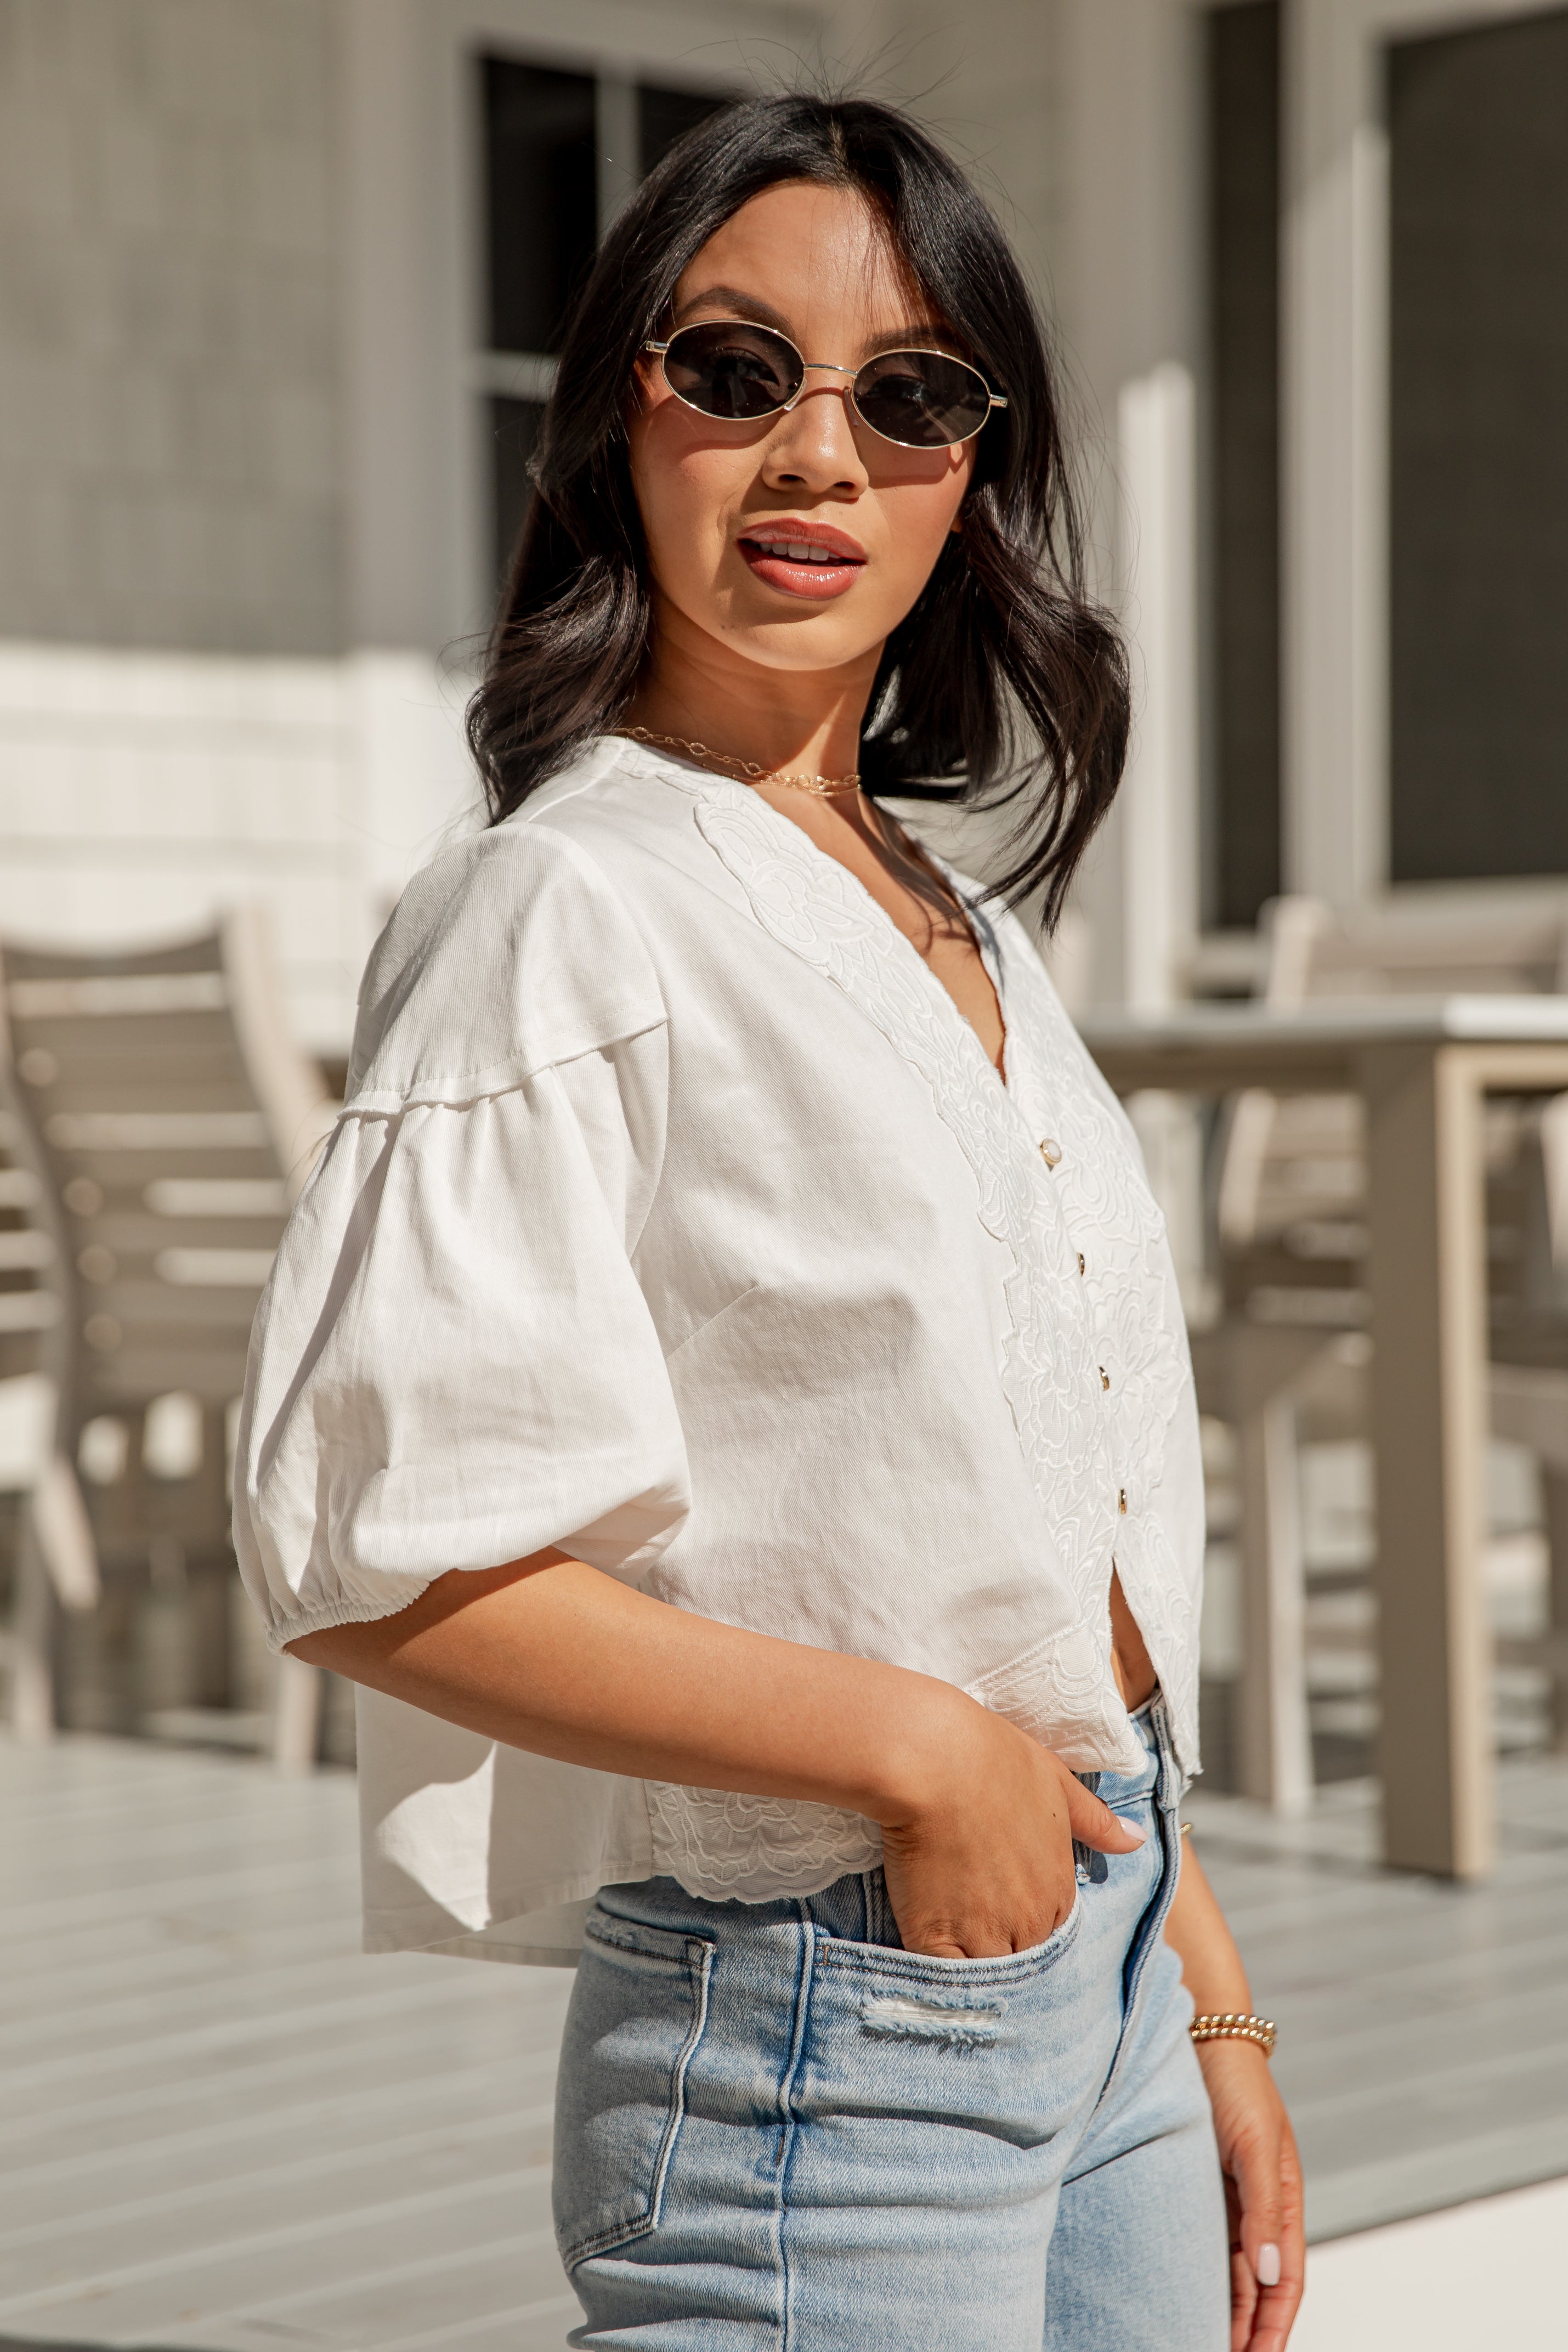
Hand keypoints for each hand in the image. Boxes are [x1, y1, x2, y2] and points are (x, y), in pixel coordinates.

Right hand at [876, 1695, 1145, 1957]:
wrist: (938, 1763)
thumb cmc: (994, 1761)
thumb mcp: (1056, 1781)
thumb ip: (1096, 1820)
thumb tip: (1136, 1840)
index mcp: (1059, 1888)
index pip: (1053, 1932)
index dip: (1028, 1922)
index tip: (1004, 1906)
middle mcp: (1030, 1920)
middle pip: (1022, 1960)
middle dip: (1004, 1950)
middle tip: (974, 1927)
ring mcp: (984, 1934)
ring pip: (988, 1977)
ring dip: (974, 1969)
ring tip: (951, 1946)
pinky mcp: (937, 1940)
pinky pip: (946, 1979)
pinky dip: (940, 1977)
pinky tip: (929, 1962)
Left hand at [1197, 2041, 1304, 2350]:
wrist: (1200, 2035)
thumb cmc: (1232, 2083)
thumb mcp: (1252, 2143)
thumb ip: (1263, 2207)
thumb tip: (1272, 2272)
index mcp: (1283, 2201)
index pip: (1287, 2283)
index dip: (1276, 2327)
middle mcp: (1259, 2209)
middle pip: (1260, 2289)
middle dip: (1249, 2333)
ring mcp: (1229, 2202)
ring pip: (1232, 2276)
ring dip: (1225, 2314)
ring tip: (1203, 2345)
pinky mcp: (1200, 2192)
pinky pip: (1205, 2249)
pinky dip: (1202, 2281)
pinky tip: (1185, 2302)